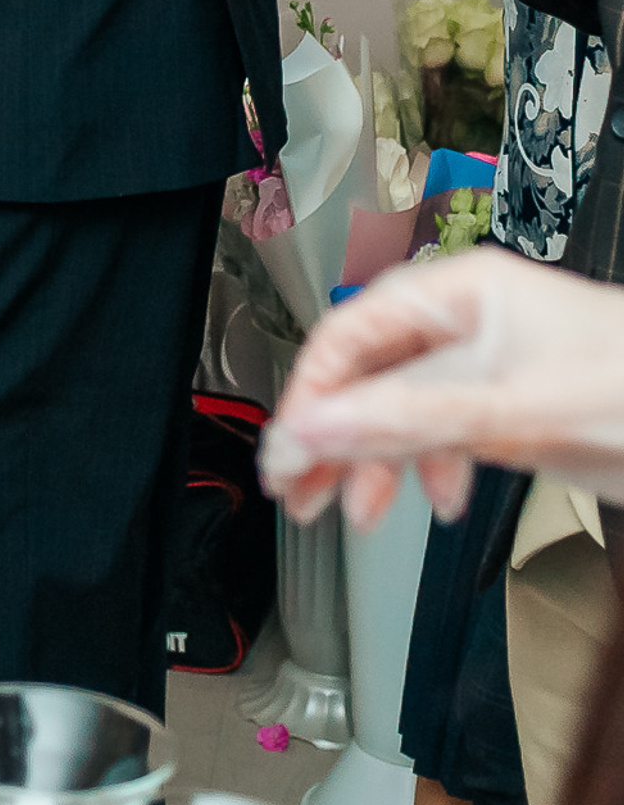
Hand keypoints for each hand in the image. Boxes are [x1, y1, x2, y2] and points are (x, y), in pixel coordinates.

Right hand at [260, 249, 623, 526]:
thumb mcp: (517, 406)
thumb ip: (411, 418)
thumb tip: (319, 426)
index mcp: (461, 293)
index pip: (352, 335)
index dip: (312, 394)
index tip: (286, 447)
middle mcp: (468, 324)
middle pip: (369, 377)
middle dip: (331, 437)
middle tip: (295, 489)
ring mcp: (489, 369)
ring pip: (400, 412)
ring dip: (372, 464)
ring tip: (350, 511)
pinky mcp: (510, 410)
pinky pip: (442, 436)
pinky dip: (428, 471)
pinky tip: (435, 499)